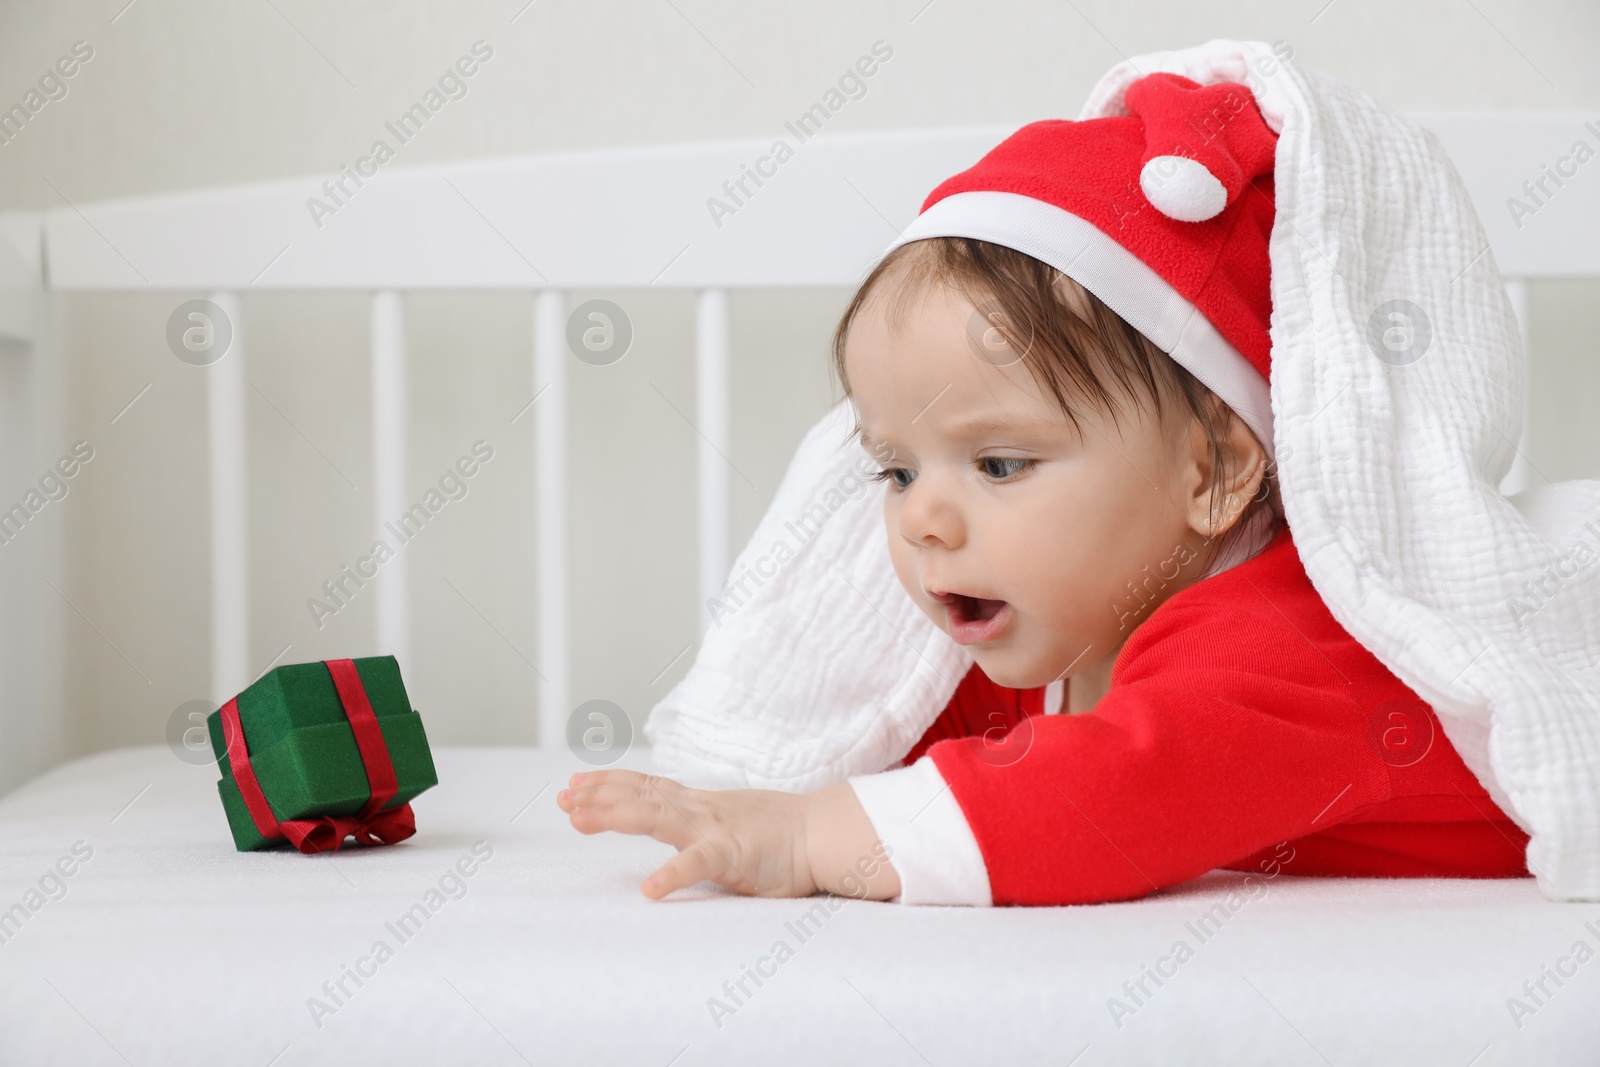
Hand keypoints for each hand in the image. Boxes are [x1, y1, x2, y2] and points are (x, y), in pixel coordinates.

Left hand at [556, 769, 816, 899]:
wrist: (823, 834)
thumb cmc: (779, 834)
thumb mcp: (728, 820)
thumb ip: (696, 822)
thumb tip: (666, 823)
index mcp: (698, 804)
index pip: (645, 786)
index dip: (607, 783)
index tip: (573, 783)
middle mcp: (698, 809)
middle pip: (638, 795)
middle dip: (596, 794)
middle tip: (561, 797)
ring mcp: (713, 829)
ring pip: (654, 817)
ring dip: (614, 814)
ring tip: (578, 818)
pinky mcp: (733, 854)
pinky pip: (697, 864)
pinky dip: (672, 874)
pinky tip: (650, 890)